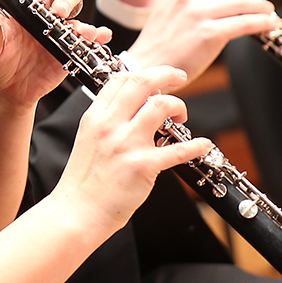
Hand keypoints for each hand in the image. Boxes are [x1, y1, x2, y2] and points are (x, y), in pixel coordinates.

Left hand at [0, 0, 109, 109]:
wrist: (5, 90)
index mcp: (22, 5)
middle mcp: (43, 13)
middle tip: (60, 12)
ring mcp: (59, 30)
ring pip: (79, 12)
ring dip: (84, 19)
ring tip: (81, 32)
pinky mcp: (70, 48)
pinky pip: (88, 38)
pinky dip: (97, 36)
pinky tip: (99, 38)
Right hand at [50, 67, 211, 234]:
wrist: (78, 210)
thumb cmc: (84, 179)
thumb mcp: (87, 139)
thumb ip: (106, 121)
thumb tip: (130, 108)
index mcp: (95, 117)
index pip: (120, 79)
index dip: (144, 72)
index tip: (158, 77)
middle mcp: (110, 125)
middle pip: (141, 83)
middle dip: (166, 74)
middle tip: (179, 77)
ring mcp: (127, 144)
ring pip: (161, 107)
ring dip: (178, 106)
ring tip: (181, 115)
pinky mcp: (143, 166)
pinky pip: (177, 149)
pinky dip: (197, 145)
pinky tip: (203, 145)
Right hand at [123, 0, 277, 86]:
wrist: (148, 65)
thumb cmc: (159, 40)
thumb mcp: (165, 6)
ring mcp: (198, 14)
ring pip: (244, 1)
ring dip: (262, 6)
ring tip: (266, 11)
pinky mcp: (210, 34)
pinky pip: (247, 22)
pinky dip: (263, 22)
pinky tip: (267, 24)